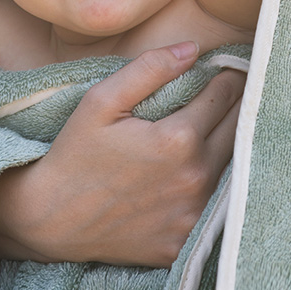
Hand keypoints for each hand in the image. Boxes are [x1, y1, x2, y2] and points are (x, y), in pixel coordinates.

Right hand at [0, 43, 243, 267]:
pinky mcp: (187, 240)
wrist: (50, 222)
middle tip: (229, 94)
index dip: (227, 77)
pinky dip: (214, 186)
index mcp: (178, 139)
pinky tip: (195, 174)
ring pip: (234, 167)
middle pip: (240, 129)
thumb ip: (150, 69)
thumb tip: (194, 49)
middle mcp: (195, 177)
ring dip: (229, 145)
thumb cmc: (74, 155)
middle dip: (237, 107)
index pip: (226, 94)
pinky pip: (216, 207)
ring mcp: (193, 214)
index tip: (226, 69)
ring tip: (216, 128)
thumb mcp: (101, 101)